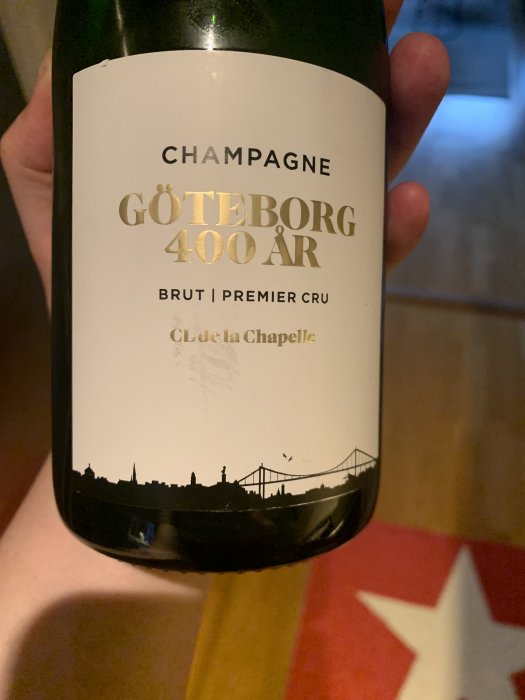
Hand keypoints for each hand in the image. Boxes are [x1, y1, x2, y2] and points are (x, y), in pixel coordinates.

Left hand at [0, 6, 448, 299]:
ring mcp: (295, 244)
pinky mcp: (316, 302)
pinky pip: (365, 265)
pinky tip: (404, 203)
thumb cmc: (91, 289)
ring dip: (400, 120)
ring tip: (421, 70)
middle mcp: (260, 188)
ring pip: (362, 175)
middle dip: (366, 62)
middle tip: (389, 12)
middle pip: (325, 116)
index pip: (259, 80)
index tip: (333, 0)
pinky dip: (388, 233)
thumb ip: (50, 131)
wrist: (132, 387)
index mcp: (212, 152)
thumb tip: (68, 66)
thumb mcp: (56, 192)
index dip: (300, 33)